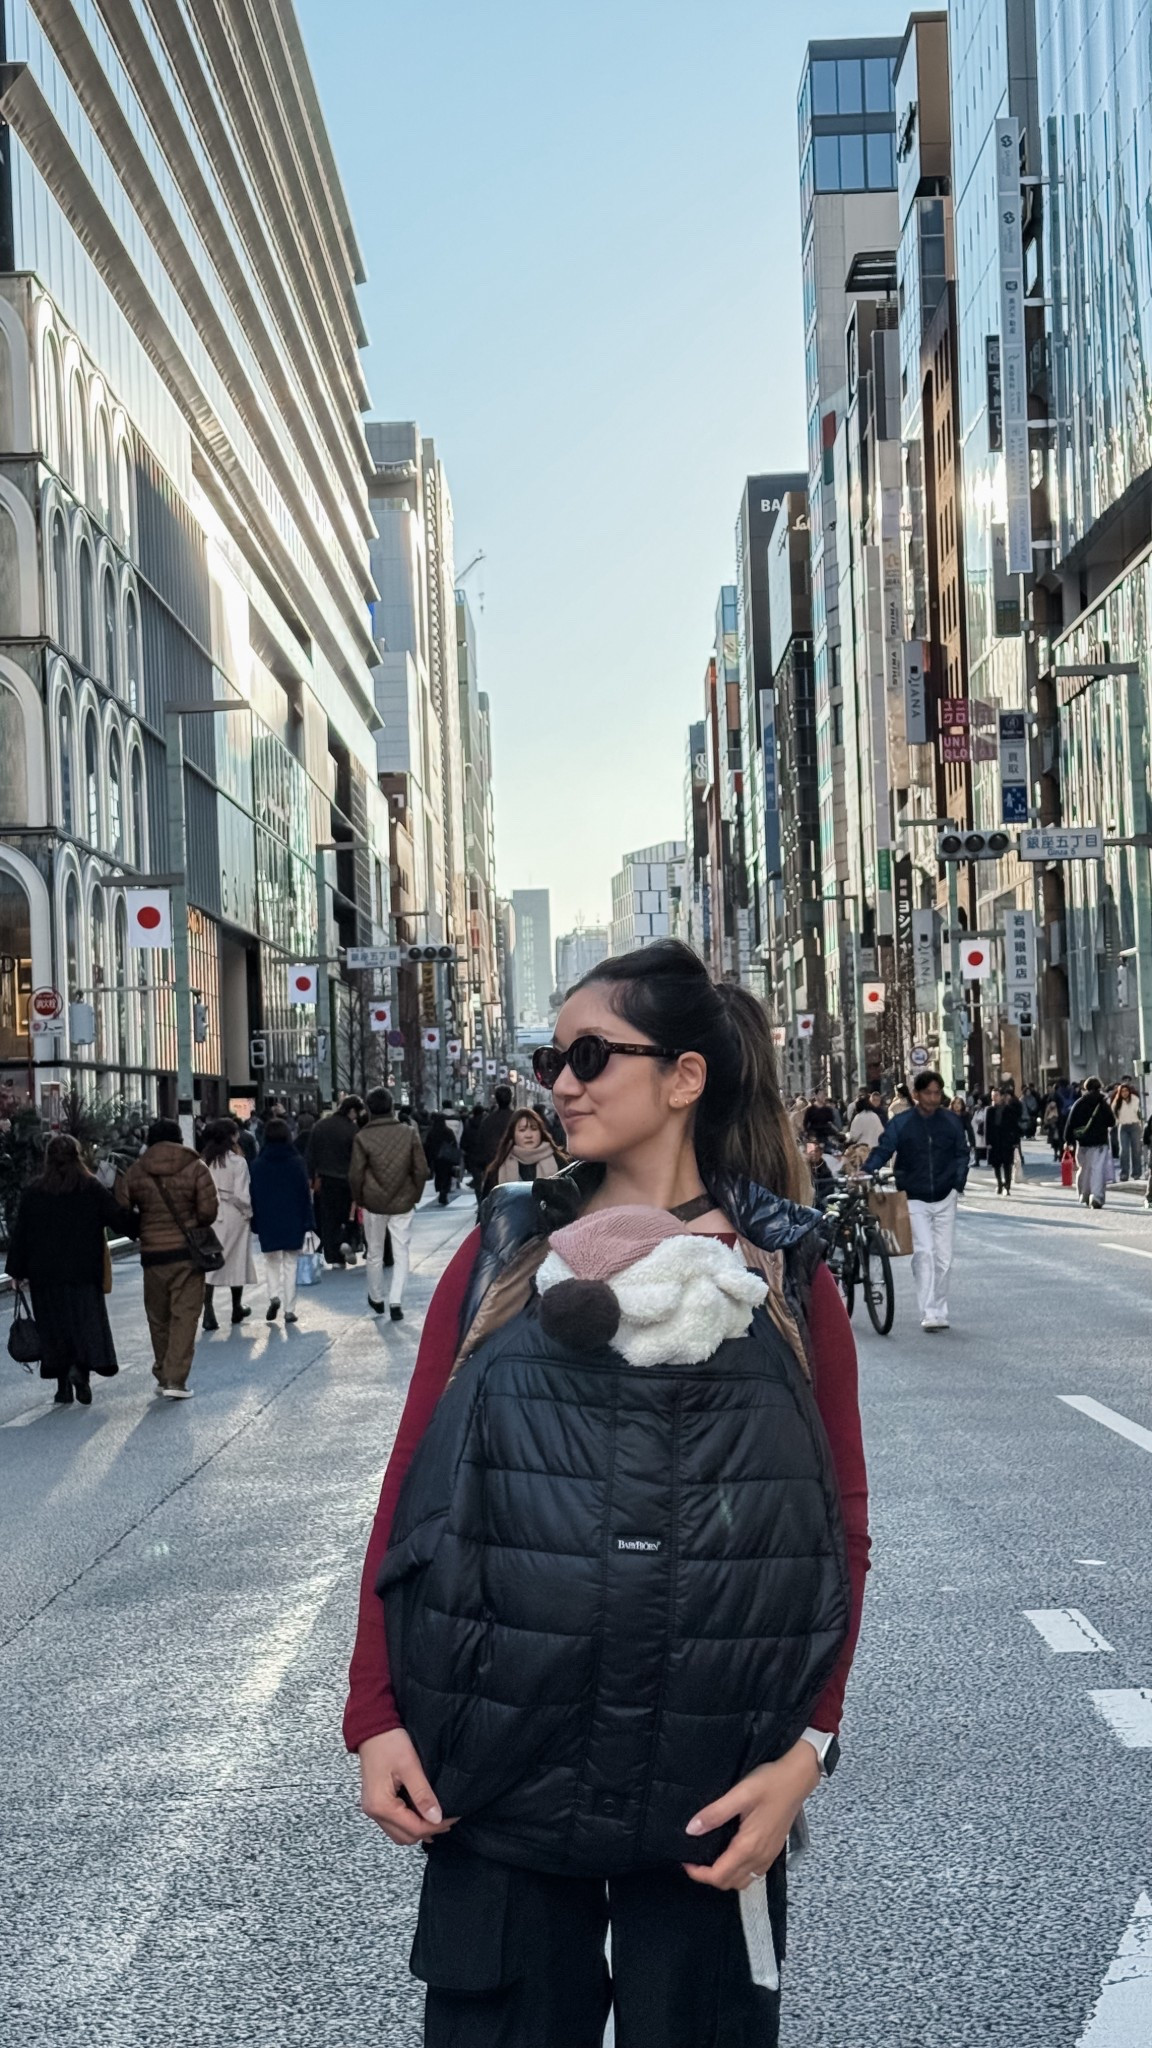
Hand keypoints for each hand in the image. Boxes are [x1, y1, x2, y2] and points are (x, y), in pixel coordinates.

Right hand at [358, 1728, 456, 1845]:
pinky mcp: (376, 1802)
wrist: (372, 1727)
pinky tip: (422, 1813)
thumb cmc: (389, 1742)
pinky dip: (409, 1823)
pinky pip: (394, 1823)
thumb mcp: (410, 1766)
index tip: (453, 1817)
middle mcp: (374, 1812)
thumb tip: (437, 1818)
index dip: (436, 1826)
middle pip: (405, 1836)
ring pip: (398, 1833)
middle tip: (448, 1819)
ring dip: (418, 1829)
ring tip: (438, 1818)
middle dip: (428, 1830)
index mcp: (381, 1805)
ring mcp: (373, 1808)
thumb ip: (422, 1794)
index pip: (413, 1828)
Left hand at [682, 1739, 821, 1890]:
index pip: (719, 1875)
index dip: (698, 1874)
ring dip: (724, 1877)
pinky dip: (739, 1873)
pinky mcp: (774, 1851)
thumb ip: (715, 1814)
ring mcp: (769, 1856)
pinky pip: (754, 1873)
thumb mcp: (740, 1793)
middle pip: (730, 1883)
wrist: (798, 1778)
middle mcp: (759, 1857)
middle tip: (695, 1858)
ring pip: (743, 1881)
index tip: (685, 1860)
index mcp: (748, 1846)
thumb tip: (691, 1830)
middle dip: (709, 1877)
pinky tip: (731, 1855)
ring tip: (710, 1858)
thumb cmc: (769, 1783)